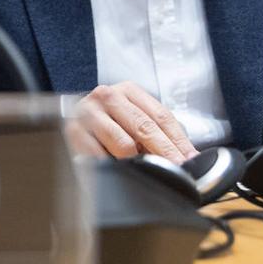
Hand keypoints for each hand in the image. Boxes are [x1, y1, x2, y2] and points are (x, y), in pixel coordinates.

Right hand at [66, 82, 197, 162]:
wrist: (74, 120)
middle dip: (164, 152)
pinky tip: (120, 171)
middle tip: (177, 170)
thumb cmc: (110, 123)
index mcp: (127, 91)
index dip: (178, 141)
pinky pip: (99, 155)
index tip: (190, 160)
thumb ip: (160, 134)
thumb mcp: (136, 120)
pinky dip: (112, 165)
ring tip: (146, 172)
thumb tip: (190, 158)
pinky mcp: (73, 132)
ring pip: (122, 142)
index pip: (160, 116)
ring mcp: (88, 113)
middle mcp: (106, 96)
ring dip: (137, 161)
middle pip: (144, 127)